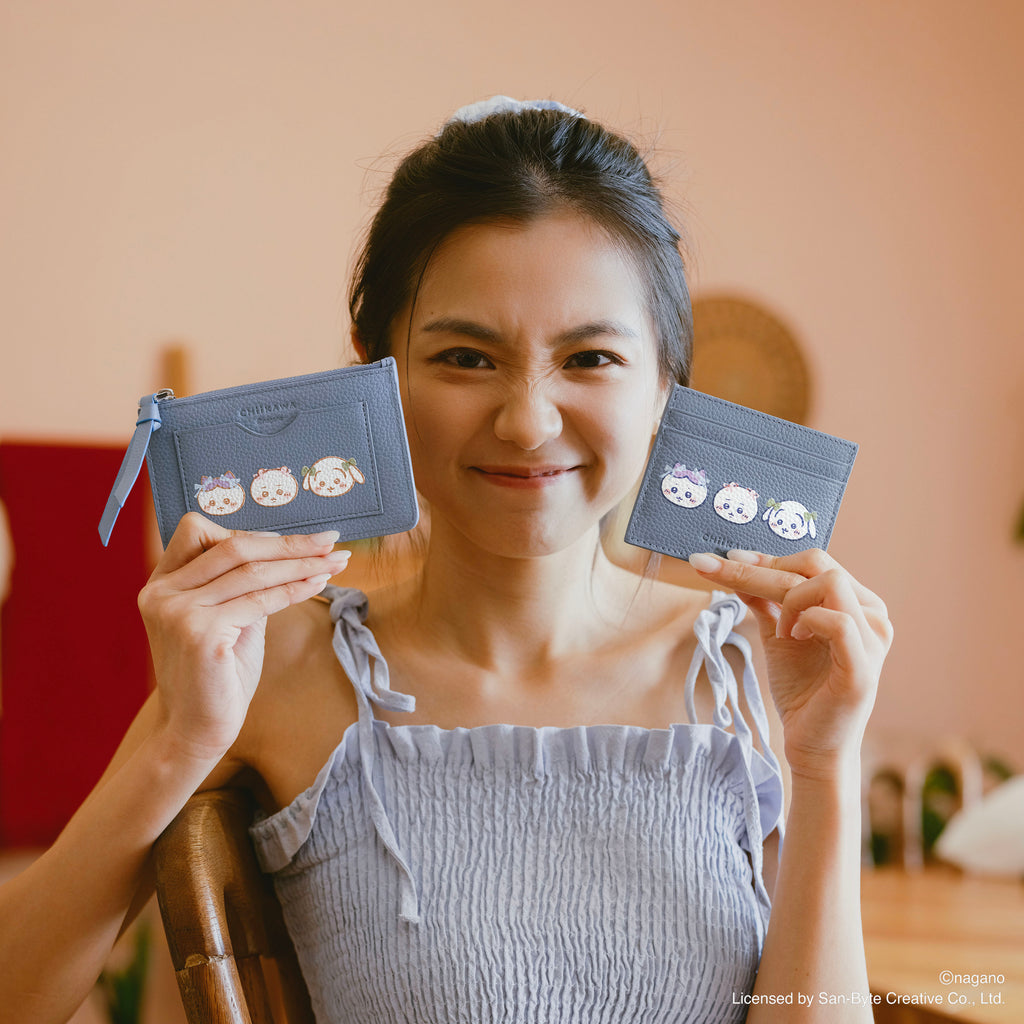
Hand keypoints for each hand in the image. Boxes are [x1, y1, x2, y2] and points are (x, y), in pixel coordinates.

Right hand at [137, 512, 350, 764]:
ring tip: (336, 561)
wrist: (195, 731)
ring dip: (302, 563)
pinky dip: (294, 589)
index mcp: (162, 583)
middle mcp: (162, 592)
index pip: (201, 532)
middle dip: (289, 543)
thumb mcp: (228, 619)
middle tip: (330, 540)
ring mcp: (178, 611)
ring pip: (252, 571)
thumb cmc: (218, 676)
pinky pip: (260, 600)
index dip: (253, 531)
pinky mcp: (200, 632)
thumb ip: (243, 585)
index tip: (298, 538)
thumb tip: (290, 550)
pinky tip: (319, 584)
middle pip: (233, 546)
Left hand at [688, 548, 892, 778]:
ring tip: (778, 630)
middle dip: (763, 567)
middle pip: (817, 565)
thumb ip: (763, 600)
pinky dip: (806, 620)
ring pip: (829, 583)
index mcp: (856, 603)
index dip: (768, 556)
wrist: (811, 745)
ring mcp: (872, 639)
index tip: (725, 558)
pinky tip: (791, 637)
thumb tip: (735, 566)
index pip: (814, 562)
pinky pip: (837, 621)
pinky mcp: (863, 666)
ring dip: (789, 599)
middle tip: (721, 572)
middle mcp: (872, 615)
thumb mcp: (777, 634)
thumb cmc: (801, 690)